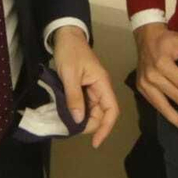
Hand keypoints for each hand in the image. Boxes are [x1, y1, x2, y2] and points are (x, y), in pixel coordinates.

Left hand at [50, 26, 117, 148]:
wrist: (65, 34)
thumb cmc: (70, 51)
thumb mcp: (70, 74)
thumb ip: (74, 97)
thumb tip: (78, 120)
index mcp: (102, 83)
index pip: (111, 110)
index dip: (105, 128)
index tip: (95, 142)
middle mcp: (100, 87)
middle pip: (101, 113)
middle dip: (90, 125)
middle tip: (71, 130)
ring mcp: (92, 87)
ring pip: (92, 110)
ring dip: (83, 119)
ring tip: (68, 125)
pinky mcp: (84, 86)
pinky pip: (85, 104)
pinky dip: (78, 112)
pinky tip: (68, 115)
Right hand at [133, 24, 177, 132]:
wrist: (146, 37)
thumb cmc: (166, 39)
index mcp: (162, 64)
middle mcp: (152, 76)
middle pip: (175, 96)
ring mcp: (144, 84)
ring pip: (162, 106)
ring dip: (177, 119)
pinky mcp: (141, 88)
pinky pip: (155, 104)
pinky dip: (166, 114)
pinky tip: (176, 121)